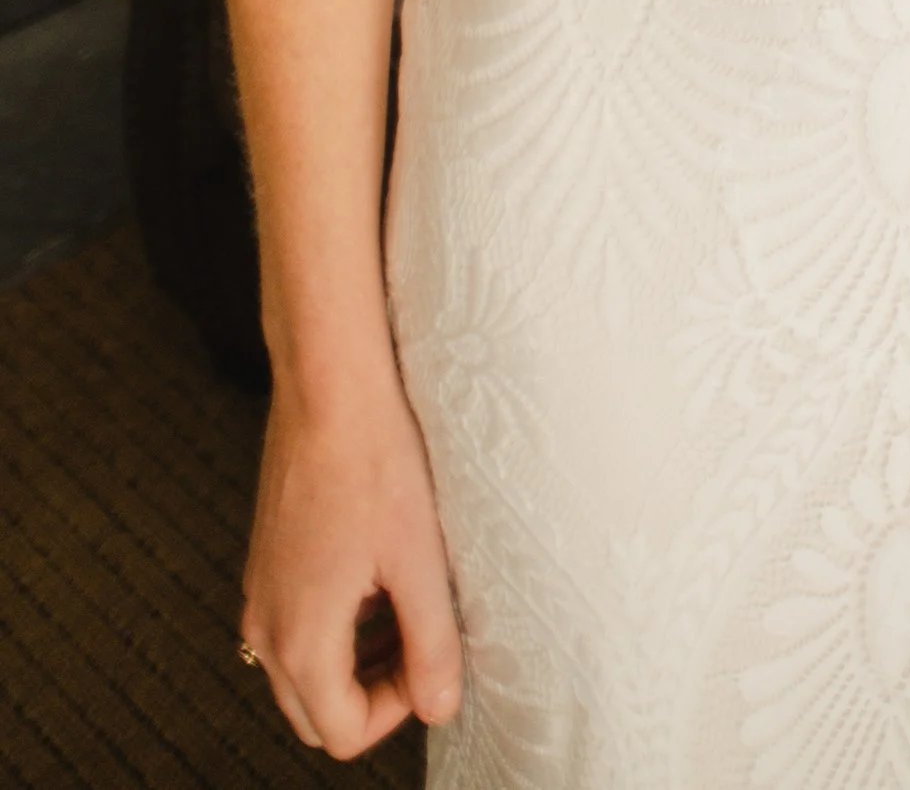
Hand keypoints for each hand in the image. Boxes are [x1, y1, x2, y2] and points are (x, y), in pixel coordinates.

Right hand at [241, 376, 462, 754]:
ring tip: (408, 607)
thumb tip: (441, 706)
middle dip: (373, 695)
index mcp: (299, 640)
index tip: (433, 657)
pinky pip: (294, 625)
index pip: (342, 732)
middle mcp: (264, 626)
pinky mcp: (265, 561)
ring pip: (303, 670)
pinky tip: (377, 574)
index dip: (398, 710)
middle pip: (315, 711)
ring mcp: (259, 592)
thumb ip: (431, 643)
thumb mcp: (419, 560)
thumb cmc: (374, 464)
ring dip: (356, 661)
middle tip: (422, 643)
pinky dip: (336, 625)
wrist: (327, 387)